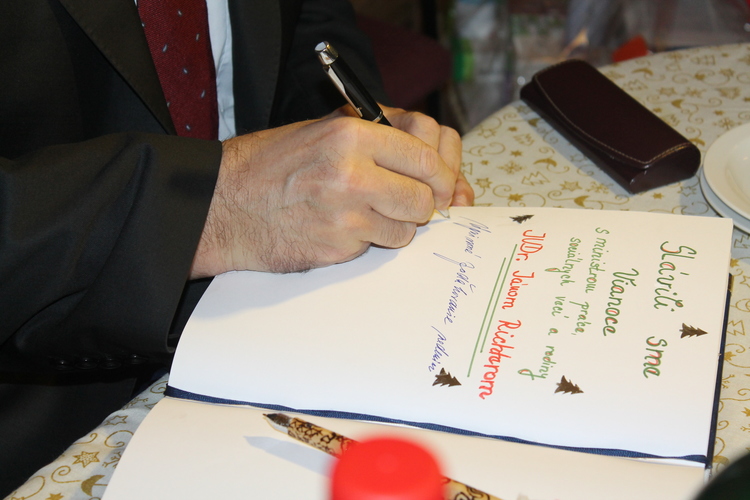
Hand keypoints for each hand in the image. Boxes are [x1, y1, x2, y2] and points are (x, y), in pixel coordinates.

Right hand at [190, 110, 457, 277]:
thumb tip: (431, 146)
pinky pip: (375, 248)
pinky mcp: (337, 249)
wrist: (224, 205)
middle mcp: (352, 174)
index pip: (425, 156)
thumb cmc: (271, 164)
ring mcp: (345, 217)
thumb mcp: (323, 128)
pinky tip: (342, 228)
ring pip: (406, 230)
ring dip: (395, 225)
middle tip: (406, 202)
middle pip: (424, 198)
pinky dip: (368, 242)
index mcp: (351, 135)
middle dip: (421, 203)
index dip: (442, 174)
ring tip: (366, 213)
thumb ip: (379, 131)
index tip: (442, 184)